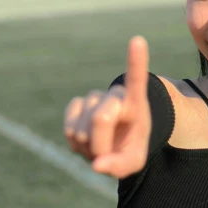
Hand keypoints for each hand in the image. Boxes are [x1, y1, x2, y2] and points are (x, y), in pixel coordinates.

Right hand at [63, 36, 150, 178]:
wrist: (118, 141)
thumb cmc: (130, 147)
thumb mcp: (134, 161)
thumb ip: (119, 167)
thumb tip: (97, 165)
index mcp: (137, 103)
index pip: (137, 79)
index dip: (136, 60)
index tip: (138, 40)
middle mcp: (115, 95)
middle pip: (101, 119)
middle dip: (101, 145)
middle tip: (108, 153)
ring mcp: (95, 98)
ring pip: (81, 130)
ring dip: (88, 147)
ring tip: (101, 145)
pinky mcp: (77, 105)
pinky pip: (69, 129)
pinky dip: (75, 143)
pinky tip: (87, 140)